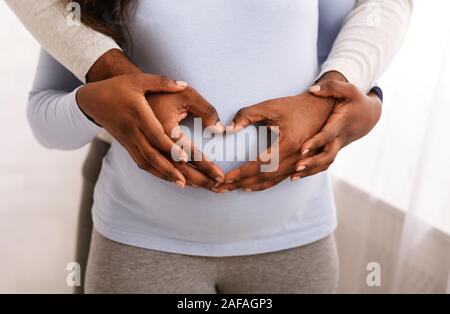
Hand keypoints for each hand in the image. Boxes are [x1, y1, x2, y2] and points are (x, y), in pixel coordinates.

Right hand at [77, 73, 190, 186]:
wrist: (92, 100)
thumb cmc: (118, 87)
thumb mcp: (139, 80)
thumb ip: (162, 82)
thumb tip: (184, 85)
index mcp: (137, 113)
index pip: (155, 134)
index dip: (170, 147)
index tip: (185, 157)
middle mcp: (132, 130)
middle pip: (152, 154)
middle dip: (169, 169)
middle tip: (186, 181)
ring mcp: (128, 140)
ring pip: (146, 162)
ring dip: (164, 174)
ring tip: (182, 184)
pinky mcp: (126, 146)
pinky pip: (140, 162)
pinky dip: (154, 171)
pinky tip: (168, 178)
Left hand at [213, 90, 334, 192]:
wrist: (323, 108)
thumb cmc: (295, 106)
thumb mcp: (270, 106)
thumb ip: (247, 115)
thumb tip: (227, 129)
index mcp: (290, 144)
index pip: (260, 165)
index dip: (240, 173)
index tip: (223, 178)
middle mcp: (297, 158)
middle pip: (264, 178)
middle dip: (240, 184)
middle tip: (220, 188)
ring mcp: (300, 163)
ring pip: (273, 181)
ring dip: (251, 186)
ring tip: (230, 189)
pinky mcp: (300, 164)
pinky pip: (280, 179)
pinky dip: (264, 185)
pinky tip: (251, 187)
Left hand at [290, 81, 381, 179]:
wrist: (369, 116)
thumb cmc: (356, 100)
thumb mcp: (348, 89)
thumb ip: (330, 88)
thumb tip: (312, 89)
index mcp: (341, 124)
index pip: (328, 135)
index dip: (316, 143)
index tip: (302, 149)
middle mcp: (339, 138)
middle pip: (328, 155)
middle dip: (313, 163)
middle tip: (296, 167)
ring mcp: (337, 146)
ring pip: (326, 163)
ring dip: (310, 171)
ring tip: (292, 177)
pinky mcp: (333, 150)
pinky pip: (324, 164)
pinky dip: (311, 171)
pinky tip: (295, 176)